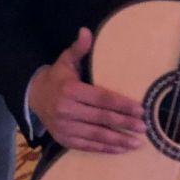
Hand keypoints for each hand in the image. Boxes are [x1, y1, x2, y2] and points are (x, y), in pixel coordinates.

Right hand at [29, 28, 146, 152]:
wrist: (34, 97)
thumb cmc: (58, 78)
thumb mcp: (66, 60)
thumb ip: (79, 48)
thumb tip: (86, 31)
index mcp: (70, 90)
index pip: (101, 98)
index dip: (122, 104)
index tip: (140, 109)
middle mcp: (66, 110)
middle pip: (101, 118)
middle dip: (125, 123)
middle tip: (144, 127)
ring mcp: (64, 127)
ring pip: (96, 135)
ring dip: (118, 140)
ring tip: (137, 142)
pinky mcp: (64, 139)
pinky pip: (88, 146)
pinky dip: (105, 148)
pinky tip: (120, 149)